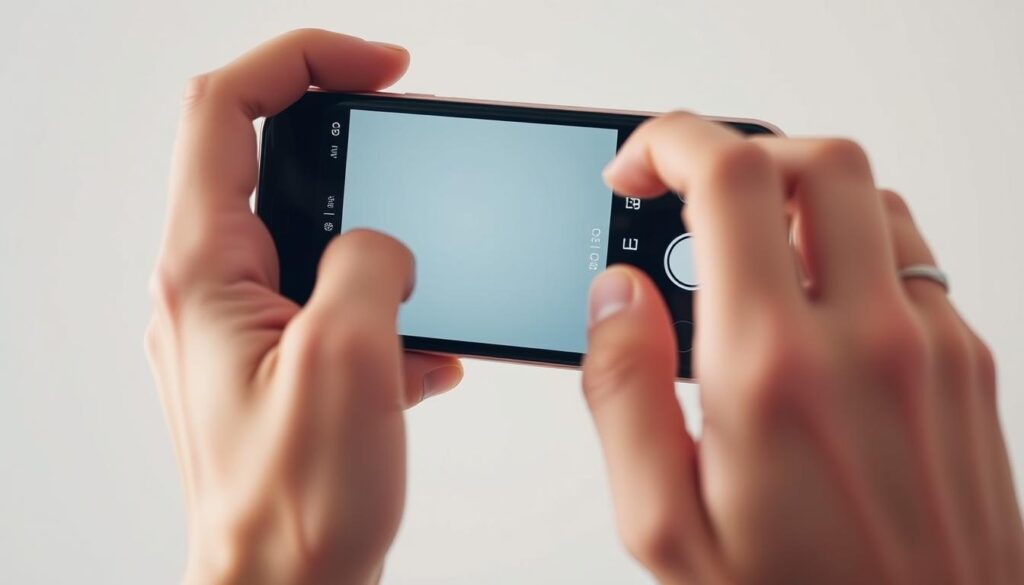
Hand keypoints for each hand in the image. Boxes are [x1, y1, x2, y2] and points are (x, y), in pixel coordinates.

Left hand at [146, 30, 462, 584]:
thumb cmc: (292, 508)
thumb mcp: (349, 361)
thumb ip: (371, 264)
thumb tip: (386, 244)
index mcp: (203, 272)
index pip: (225, 109)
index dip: (302, 61)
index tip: (379, 69)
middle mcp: (209, 292)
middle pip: (272, 166)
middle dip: (358, 164)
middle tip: (414, 169)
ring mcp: (243, 328)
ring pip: (315, 241)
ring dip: (383, 255)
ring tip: (423, 299)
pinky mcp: (277, 364)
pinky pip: (333, 303)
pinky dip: (386, 315)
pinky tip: (420, 360)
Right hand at [582, 113, 1023, 583]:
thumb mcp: (663, 525)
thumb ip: (623, 392)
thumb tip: (615, 298)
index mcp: (773, 371)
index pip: (730, 179)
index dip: (668, 143)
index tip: (635, 171)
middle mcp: (869, 342)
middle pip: (817, 159)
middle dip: (737, 152)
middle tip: (687, 197)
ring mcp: (934, 348)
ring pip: (871, 199)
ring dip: (797, 199)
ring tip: (745, 254)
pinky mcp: (969, 367)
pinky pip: (910, 260)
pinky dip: (849, 250)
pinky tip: (809, 307)